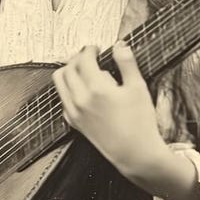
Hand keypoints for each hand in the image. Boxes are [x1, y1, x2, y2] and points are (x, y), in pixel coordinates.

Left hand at [52, 41, 169, 178]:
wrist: (135, 154)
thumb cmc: (140, 124)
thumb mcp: (138, 88)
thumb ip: (127, 63)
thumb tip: (119, 46)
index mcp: (96, 88)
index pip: (83, 59)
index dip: (89, 50)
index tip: (96, 48)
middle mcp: (80, 99)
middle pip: (68, 68)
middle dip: (77, 58)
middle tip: (89, 56)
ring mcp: (74, 112)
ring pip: (60, 83)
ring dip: (68, 72)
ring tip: (83, 70)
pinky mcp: (74, 123)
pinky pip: (63, 100)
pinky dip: (68, 90)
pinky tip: (82, 91)